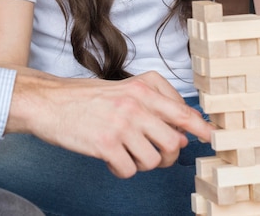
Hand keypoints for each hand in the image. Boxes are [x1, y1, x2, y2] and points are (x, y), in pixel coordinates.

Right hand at [7, 68, 211, 177]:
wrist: (49, 102)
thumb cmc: (86, 97)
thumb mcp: (123, 89)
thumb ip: (154, 104)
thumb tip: (184, 132)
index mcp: (142, 88)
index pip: (182, 112)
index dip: (200, 128)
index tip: (210, 137)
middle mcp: (135, 104)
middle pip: (173, 142)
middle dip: (166, 155)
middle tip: (151, 153)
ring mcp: (121, 125)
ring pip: (153, 160)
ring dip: (140, 163)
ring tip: (123, 151)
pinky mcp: (106, 144)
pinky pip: (128, 171)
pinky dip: (120, 169)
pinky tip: (108, 156)